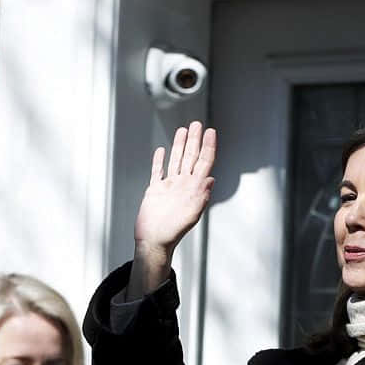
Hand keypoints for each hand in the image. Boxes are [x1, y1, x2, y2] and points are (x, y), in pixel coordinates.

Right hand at [128, 122, 215, 298]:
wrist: (154, 241)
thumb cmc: (173, 231)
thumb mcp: (192, 214)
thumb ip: (201, 196)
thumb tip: (211, 179)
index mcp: (194, 188)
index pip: (204, 162)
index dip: (209, 146)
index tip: (211, 131)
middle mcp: (183, 184)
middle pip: (191, 156)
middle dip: (195, 140)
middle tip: (197, 124)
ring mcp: (169, 186)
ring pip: (176, 160)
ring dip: (179, 145)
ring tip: (183, 130)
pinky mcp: (155, 190)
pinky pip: (158, 171)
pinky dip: (159, 160)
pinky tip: (161, 151)